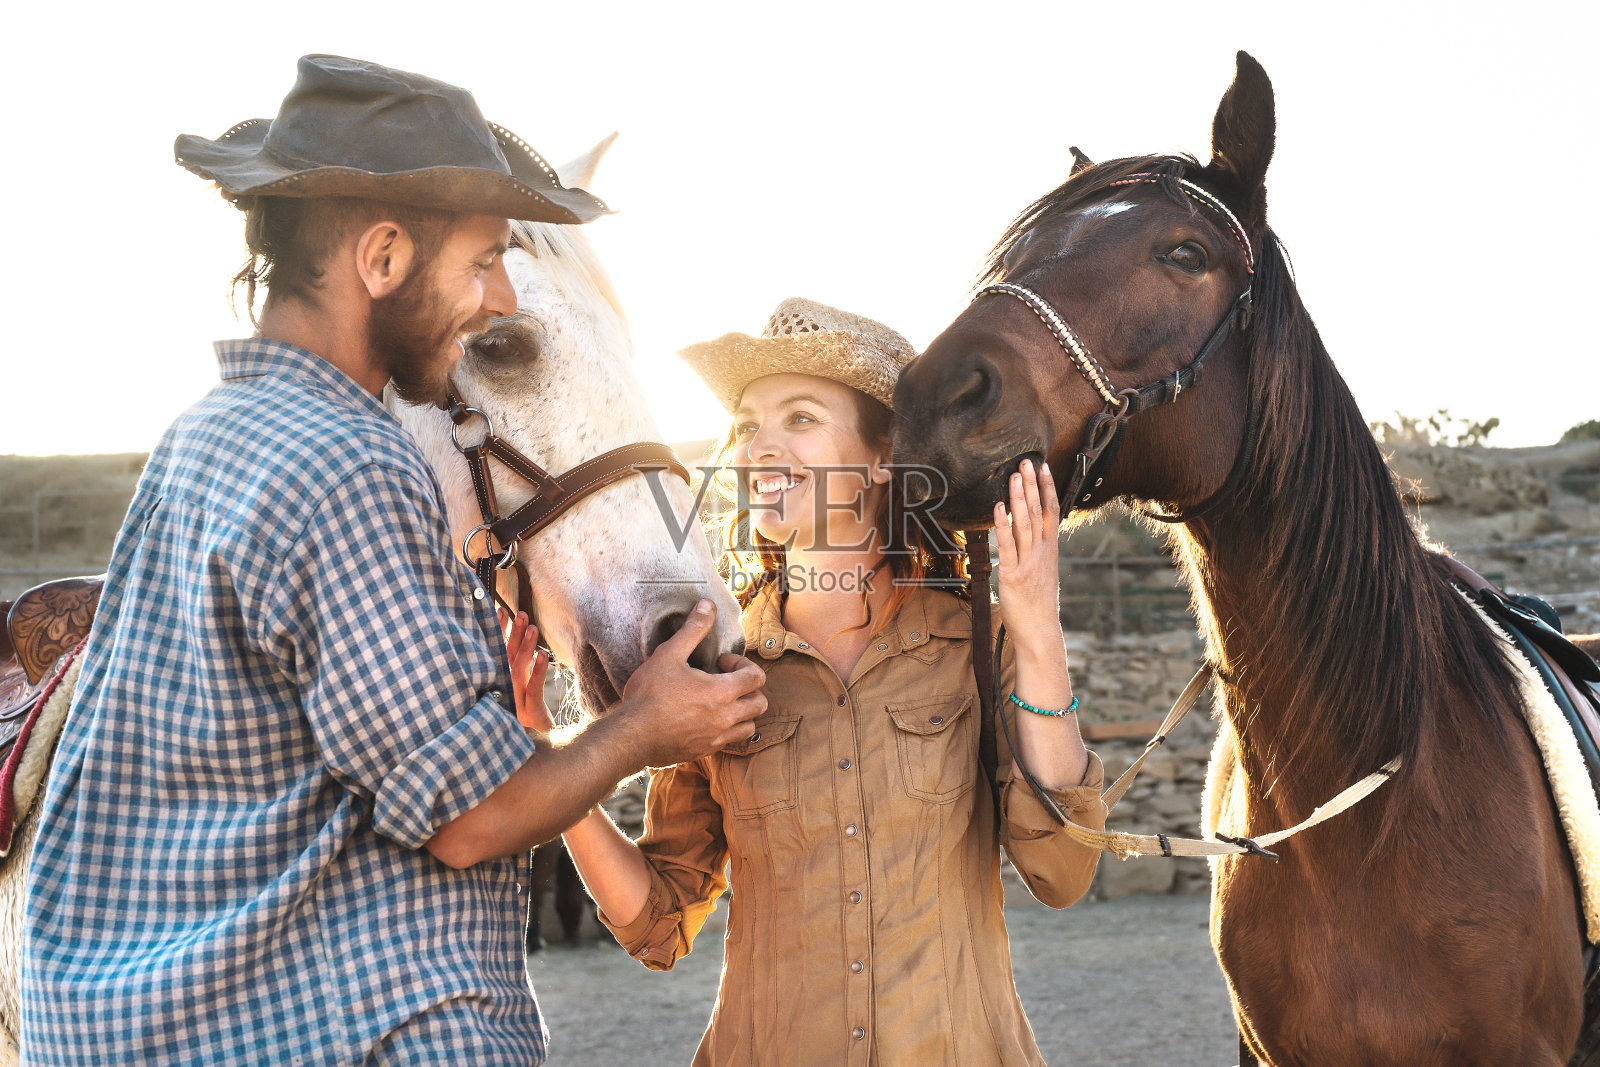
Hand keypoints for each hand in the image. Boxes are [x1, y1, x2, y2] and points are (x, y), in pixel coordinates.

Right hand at [500, 608, 553, 732]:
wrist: (533, 750)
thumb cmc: (523, 719)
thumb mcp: (517, 692)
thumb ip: (512, 668)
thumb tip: (517, 639)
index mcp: (498, 683)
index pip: (497, 652)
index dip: (499, 631)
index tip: (500, 610)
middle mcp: (503, 691)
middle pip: (507, 657)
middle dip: (513, 634)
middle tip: (520, 613)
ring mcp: (515, 702)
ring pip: (518, 669)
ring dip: (525, 647)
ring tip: (532, 627)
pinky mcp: (531, 712)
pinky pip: (534, 687)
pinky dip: (538, 670)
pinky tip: (543, 655)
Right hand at [612, 599, 766, 767]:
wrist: (631, 736)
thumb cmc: (649, 694)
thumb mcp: (669, 654)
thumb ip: (693, 629)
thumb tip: (707, 604)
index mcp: (721, 693)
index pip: (757, 677)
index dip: (743, 664)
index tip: (721, 662)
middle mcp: (725, 718)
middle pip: (760, 703)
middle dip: (748, 688)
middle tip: (725, 681)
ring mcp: (716, 738)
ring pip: (749, 726)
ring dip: (742, 711)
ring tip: (720, 701)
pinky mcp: (704, 752)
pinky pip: (729, 742)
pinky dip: (727, 729)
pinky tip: (706, 719)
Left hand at [993, 459, 1063, 651]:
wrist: (1039, 632)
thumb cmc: (1038, 605)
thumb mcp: (1043, 573)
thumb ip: (1037, 553)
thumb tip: (1029, 537)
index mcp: (1050, 551)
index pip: (1052, 512)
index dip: (1048, 489)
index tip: (1044, 468)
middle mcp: (1042, 553)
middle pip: (1038, 512)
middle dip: (1032, 485)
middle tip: (1026, 462)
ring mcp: (1028, 563)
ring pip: (1025, 524)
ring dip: (1019, 498)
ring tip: (1014, 476)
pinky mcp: (1013, 575)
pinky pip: (1008, 545)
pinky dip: (1003, 525)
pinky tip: (999, 508)